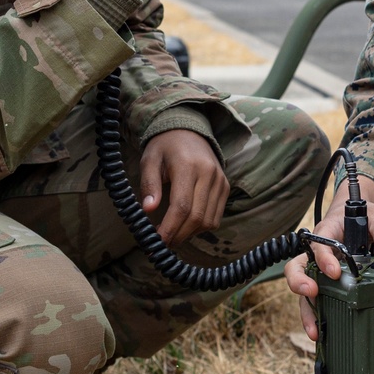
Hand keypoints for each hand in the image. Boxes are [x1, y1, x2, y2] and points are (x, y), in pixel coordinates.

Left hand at [139, 129, 229, 244]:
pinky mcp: (225, 187)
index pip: (181, 206)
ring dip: (190, 234)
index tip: (157, 242)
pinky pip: (216, 216)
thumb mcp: (149, 160)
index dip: (170, 228)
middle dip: (178, 235)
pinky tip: (186, 225)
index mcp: (188, 166)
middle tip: (162, 243)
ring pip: (208, 220)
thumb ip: (149, 184)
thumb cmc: (164, 147)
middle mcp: (208, 174)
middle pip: (196, 217)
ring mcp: (220, 181)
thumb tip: (148, 210)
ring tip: (172, 234)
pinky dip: (201, 227)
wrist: (188, 130)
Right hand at [284, 177, 373, 340]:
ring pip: (303, 290)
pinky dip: (317, 316)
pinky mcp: (325, 283)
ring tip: (315, 330)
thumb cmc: (362, 216)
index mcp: (326, 233)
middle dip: (300, 282)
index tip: (335, 272)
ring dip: (307, 310)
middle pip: (296, 267)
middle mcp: (316, 253)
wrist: (359, 217)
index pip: (319, 245)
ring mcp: (318, 270)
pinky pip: (316, 300)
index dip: (324, 259)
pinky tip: (322, 332)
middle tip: (311, 293)